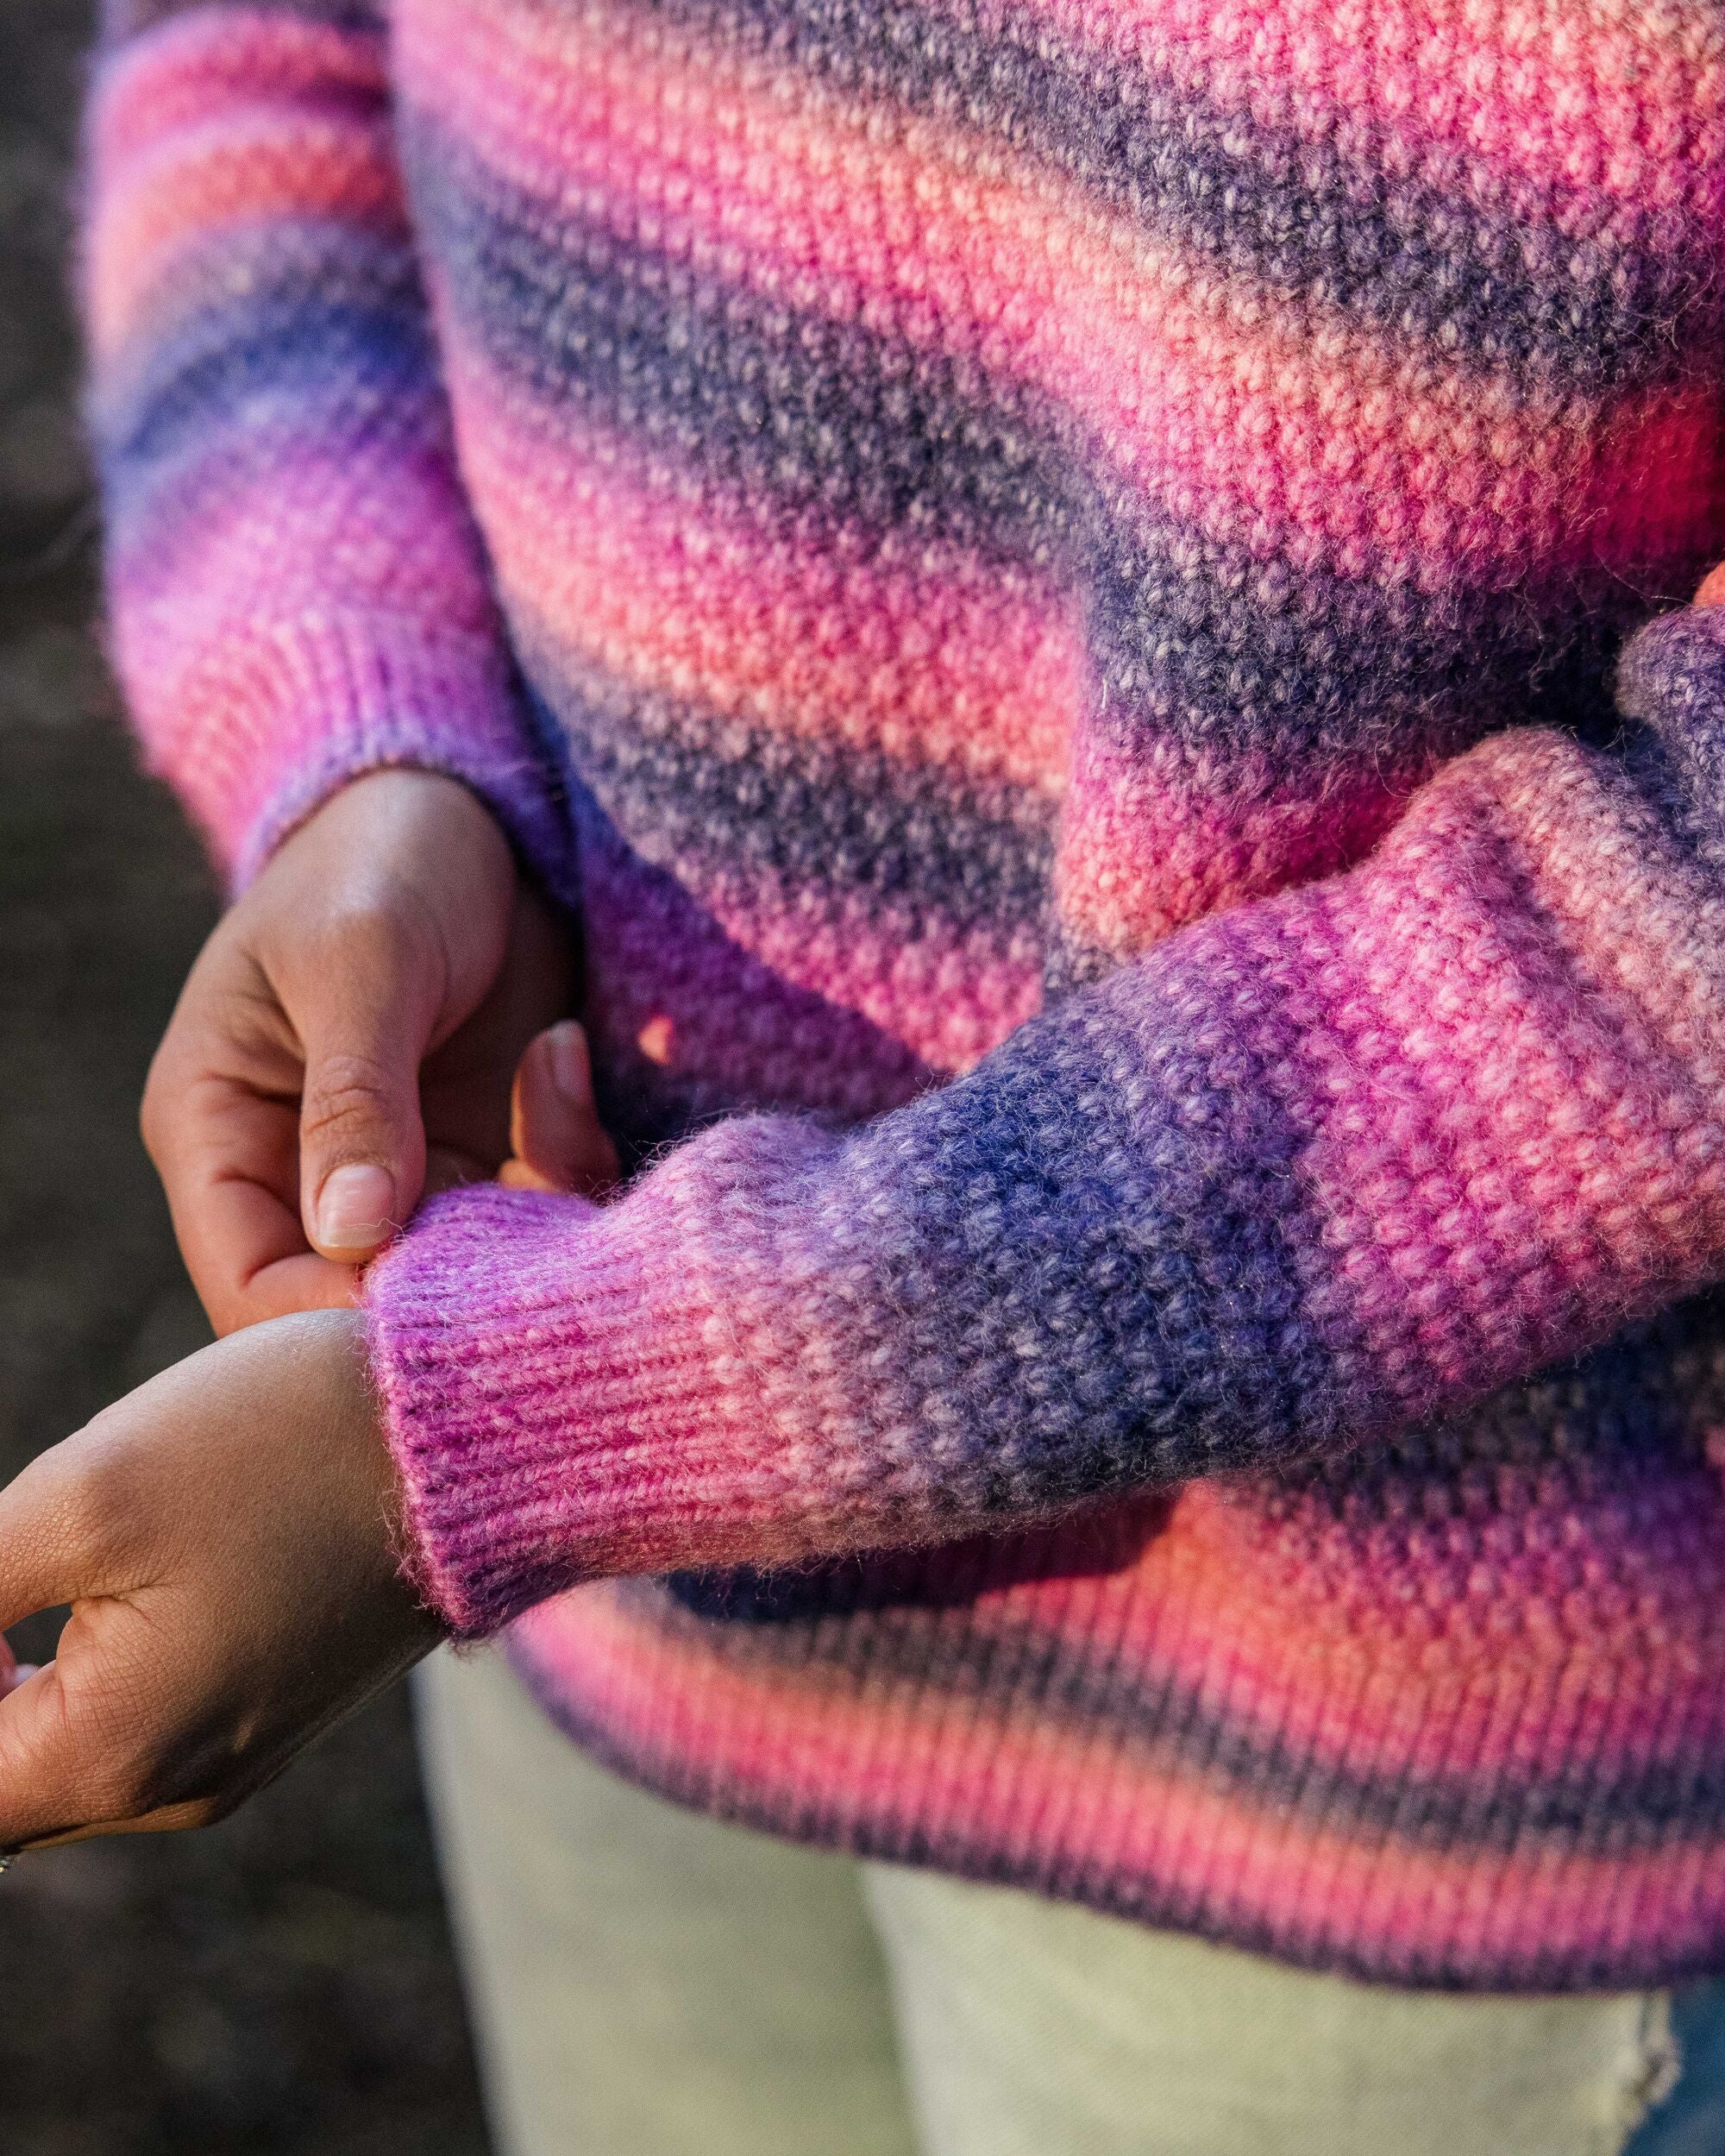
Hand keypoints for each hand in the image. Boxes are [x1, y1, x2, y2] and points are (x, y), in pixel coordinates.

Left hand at [0, 1310, 437, 1846]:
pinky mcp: (271, 1708)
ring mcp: (232, 1758)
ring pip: (55, 1753)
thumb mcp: (81, 1495)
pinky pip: (134, 1723)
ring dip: (12, 1676)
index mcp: (111, 1760)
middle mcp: (172, 1792)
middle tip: (11, 1553)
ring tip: (25, 1566)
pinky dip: (81, 1667)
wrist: (481, 1432)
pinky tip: (95, 1575)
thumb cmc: (283, 1447)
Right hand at [144, 769, 610, 1335]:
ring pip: (471, 1272)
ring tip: (552, 1076)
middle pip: (369, 1303)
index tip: (433, 1302)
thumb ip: (356, 1098)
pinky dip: (571, 1161)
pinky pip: (539, 1214)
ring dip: (534, 1210)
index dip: (333, 1323)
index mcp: (222, 1133)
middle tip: (533, 1205)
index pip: (253, 1286)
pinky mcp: (489, 1152)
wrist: (471, 808)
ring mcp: (408, 1171)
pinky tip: (564, 1053)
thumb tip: (354, 1237)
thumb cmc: (377, 860)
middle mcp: (306, 1176)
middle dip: (461, 1278)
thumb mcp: (359, 963)